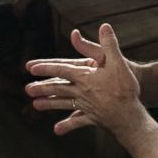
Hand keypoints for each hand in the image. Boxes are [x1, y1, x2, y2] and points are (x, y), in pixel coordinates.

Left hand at [25, 24, 147, 137]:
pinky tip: (57, 130)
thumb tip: (104, 26)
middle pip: (58, 88)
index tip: (31, 68)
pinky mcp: (92, 118)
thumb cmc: (125, 89)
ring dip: (49, 104)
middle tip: (28, 89)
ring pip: (64, 103)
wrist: (129, 117)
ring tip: (36, 105)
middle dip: (43, 87)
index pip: (62, 70)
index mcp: (85, 77)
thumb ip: (109, 44)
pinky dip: (67, 125)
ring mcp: (86, 106)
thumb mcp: (118, 63)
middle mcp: (82, 92)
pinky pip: (77, 121)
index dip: (46, 68)